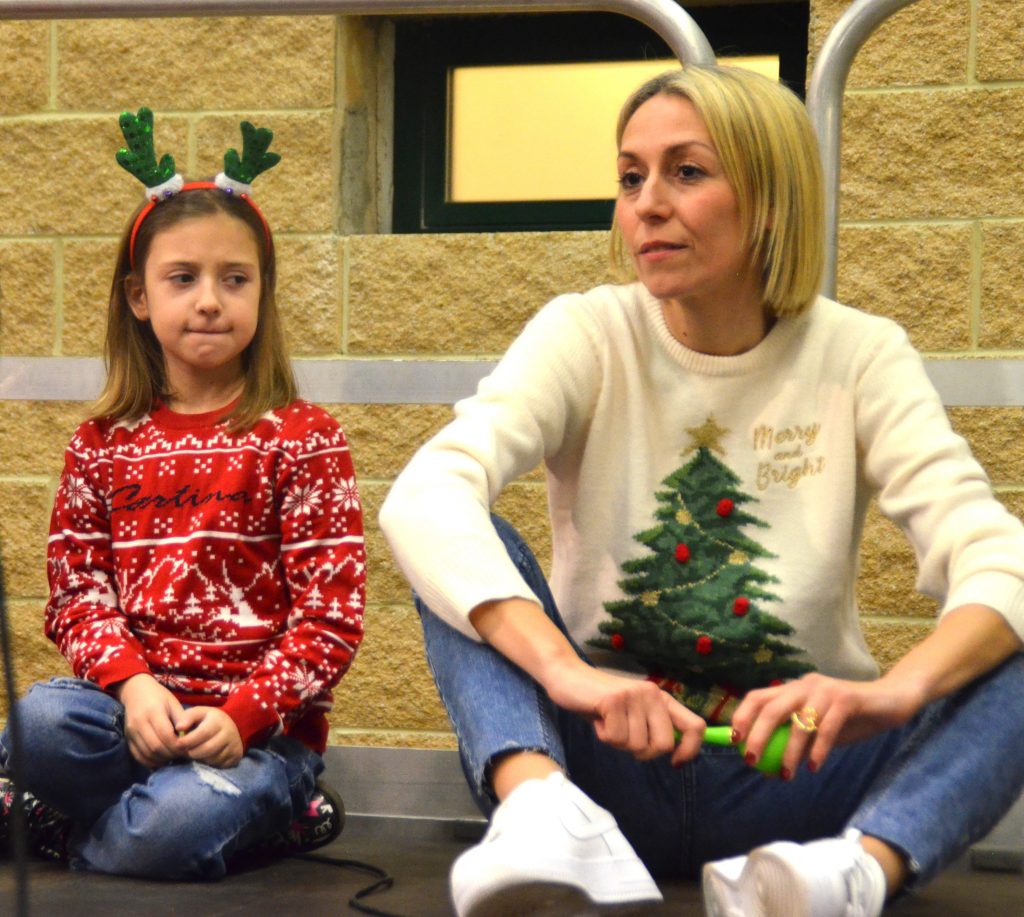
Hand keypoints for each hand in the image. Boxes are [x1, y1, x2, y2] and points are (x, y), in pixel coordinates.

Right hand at [113, 673, 186, 768]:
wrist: (135, 691)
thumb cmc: (159, 696)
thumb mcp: (173, 702)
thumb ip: (181, 718)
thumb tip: (189, 735)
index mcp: (153, 712)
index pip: (165, 734)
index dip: (177, 744)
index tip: (187, 747)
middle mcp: (139, 723)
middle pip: (155, 746)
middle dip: (171, 753)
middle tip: (181, 754)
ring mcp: (131, 732)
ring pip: (147, 753)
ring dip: (161, 759)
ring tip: (173, 757)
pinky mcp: (127, 738)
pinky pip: (138, 756)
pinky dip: (150, 761)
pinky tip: (161, 760)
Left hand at [174, 706, 243, 768]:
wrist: (230, 726)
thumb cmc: (208, 720)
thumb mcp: (198, 713)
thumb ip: (186, 718)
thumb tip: (179, 727)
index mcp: (218, 721)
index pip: (202, 733)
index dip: (188, 741)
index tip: (178, 744)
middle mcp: (229, 733)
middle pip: (207, 749)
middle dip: (192, 753)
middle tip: (185, 752)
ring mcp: (234, 745)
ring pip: (213, 759)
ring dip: (200, 759)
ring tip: (195, 753)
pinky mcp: (236, 756)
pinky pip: (219, 765)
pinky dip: (209, 763)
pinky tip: (206, 757)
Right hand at [544, 659, 705, 766]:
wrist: (568, 676)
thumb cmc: (601, 702)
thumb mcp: (633, 713)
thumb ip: (653, 727)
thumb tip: (675, 753)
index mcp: (661, 698)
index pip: (695, 726)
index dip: (690, 750)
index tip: (675, 764)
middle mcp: (652, 694)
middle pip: (663, 745)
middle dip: (642, 752)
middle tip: (624, 737)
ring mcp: (633, 696)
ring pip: (636, 745)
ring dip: (618, 742)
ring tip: (607, 722)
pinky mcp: (613, 701)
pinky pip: (615, 739)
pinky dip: (604, 736)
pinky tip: (598, 719)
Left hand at [731, 672, 923, 777]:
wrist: (890, 702)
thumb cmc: (849, 720)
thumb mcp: (817, 731)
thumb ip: (795, 742)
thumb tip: (768, 768)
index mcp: (793, 689)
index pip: (758, 696)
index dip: (742, 716)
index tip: (733, 740)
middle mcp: (805, 685)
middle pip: (772, 707)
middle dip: (757, 735)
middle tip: (752, 760)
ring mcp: (826, 689)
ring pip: (799, 721)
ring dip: (790, 751)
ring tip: (787, 775)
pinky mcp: (847, 698)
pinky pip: (827, 727)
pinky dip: (818, 750)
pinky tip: (815, 768)